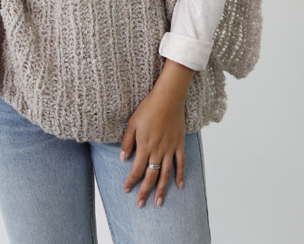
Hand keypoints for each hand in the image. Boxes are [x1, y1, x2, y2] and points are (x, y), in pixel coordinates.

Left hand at [119, 80, 187, 207]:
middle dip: (144, 191)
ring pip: (165, 174)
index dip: (131, 181)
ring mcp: (170, 149)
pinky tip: (179, 186)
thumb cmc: (148, 109)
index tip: (126, 190)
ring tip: (158, 202)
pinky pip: (181, 163)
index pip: (136, 169)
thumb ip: (127, 142)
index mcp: (144, 146)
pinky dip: (180, 175)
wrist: (168, 98)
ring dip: (161, 189)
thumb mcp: (132, 123)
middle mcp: (157, 151)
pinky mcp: (179, 145)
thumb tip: (122, 158)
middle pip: (150, 176)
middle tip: (140, 204)